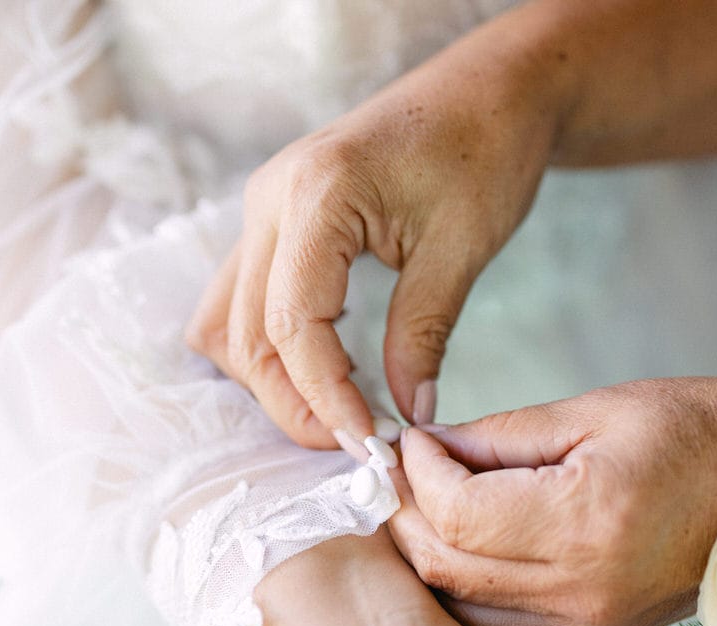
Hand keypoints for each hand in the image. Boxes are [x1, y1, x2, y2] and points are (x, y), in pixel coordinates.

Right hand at [185, 13, 565, 451]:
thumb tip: (407, 414)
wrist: (489, 90)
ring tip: (335, 412)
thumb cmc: (484, 148)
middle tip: (352, 443)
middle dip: (291, 401)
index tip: (366, 442)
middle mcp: (271, 198)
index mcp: (316, 194)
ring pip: (227, 322)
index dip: (323, 396)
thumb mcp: (463, 247)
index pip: (291, 324)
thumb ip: (424, 333)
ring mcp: (264, 206)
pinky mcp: (274, 219)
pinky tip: (322, 371)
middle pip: (245, 333)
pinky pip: (242, 298)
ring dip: (269, 378)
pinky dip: (269, 346)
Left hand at [388, 378, 716, 625]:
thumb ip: (500, 436)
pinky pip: (497, 625)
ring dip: (423, 557)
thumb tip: (423, 448)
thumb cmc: (704, 434)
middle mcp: (584, 588)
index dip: (416, 473)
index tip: (408, 439)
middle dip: (404, 515)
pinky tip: (454, 544)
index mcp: (589, 520)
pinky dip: (460, 588)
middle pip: (445, 568)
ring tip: (414, 504)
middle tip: (394, 470)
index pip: (457, 514)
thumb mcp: (600, 410)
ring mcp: (588, 624)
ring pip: (461, 608)